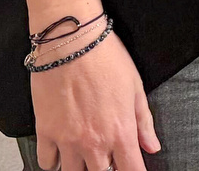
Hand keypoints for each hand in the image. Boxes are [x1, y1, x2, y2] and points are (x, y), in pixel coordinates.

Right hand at [30, 24, 158, 170]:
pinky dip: (54, 162)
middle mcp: (94, 142)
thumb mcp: (135, 87)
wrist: (71, 40)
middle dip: (107, 169)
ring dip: (81, 168)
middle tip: (107, 157)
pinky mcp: (45, 131)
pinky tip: (61, 152)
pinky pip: (47, 162)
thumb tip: (152, 146)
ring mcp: (67, 140)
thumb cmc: (105, 57)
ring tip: (84, 155)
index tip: (132, 169)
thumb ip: (144, 122)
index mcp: (120, 132)